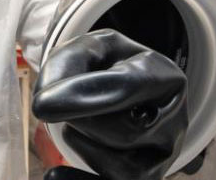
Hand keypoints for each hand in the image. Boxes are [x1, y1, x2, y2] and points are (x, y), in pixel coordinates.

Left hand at [33, 29, 187, 179]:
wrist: (117, 91)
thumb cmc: (102, 68)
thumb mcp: (87, 50)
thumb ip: (67, 63)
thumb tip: (51, 102)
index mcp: (163, 75)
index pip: (127, 86)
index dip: (82, 95)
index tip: (41, 103)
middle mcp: (174, 118)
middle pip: (124, 130)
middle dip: (82, 119)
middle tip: (59, 106)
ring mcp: (164, 153)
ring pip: (118, 163)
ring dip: (81, 140)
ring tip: (75, 121)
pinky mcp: (148, 178)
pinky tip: (54, 175)